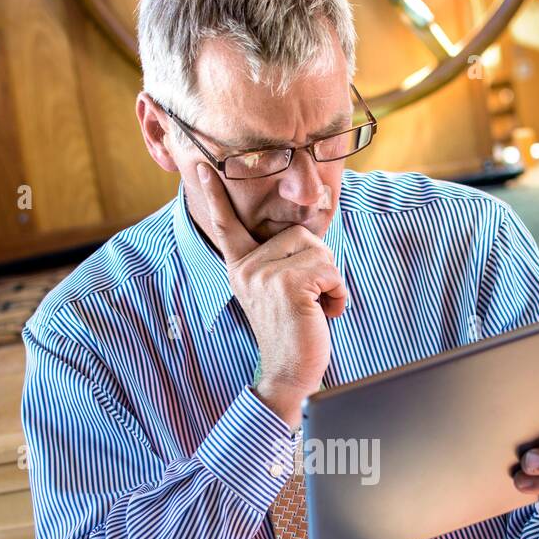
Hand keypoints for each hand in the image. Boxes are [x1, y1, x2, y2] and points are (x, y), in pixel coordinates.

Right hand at [195, 163, 346, 427]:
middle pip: (301, 234)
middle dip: (320, 266)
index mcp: (241, 268)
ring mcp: (264, 275)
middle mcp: (246, 268)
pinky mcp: (287, 284)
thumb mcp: (278, 292)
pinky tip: (325, 313)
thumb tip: (305, 235)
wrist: (291, 373)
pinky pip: (329, 269)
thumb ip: (282, 262)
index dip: (214, 195)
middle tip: (311, 299)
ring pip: (319, 251)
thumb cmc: (293, 334)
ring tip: (317, 308)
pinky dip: (337, 293)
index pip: (226, 226)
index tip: (200, 165)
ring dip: (331, 281)